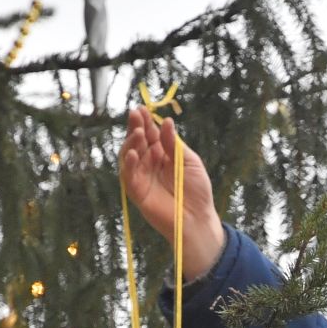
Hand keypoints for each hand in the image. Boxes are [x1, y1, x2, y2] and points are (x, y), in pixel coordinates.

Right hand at [119, 108, 227, 281]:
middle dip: (136, 127)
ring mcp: (142, 177)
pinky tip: (133, 153)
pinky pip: (129, 176)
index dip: (145, 122)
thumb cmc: (197, 191)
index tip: (143, 108)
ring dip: (131, 142)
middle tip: (136, 114)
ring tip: (137, 132)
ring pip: (130, 156)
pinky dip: (128, 164)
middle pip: (138, 142)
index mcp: (162, 154)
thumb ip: (175, 144)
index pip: (150, 134)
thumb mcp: (189, 162)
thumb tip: (167, 122)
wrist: (198, 219)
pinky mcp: (137, 192)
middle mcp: (149, 163)